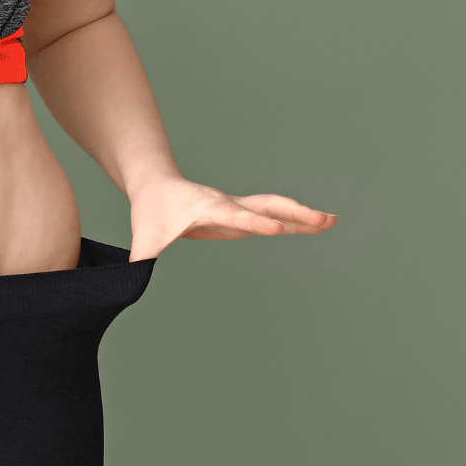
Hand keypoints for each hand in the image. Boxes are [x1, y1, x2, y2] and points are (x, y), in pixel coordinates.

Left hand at [125, 175, 335, 260]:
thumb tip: (132, 278)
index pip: (234, 215)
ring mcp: (236, 208)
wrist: (155, 186)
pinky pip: (272, 215)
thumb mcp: (143, 235)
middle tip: (324, 220)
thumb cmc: (149, 210)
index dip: (255, 222)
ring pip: (274, 207)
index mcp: (206, 208)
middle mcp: (226, 204)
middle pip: (265, 205)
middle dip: (294, 213)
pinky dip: (295, 219)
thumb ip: (140, 256)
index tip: (279, 229)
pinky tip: (315, 225)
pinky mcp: (240, 214)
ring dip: (302, 214)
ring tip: (332, 221)